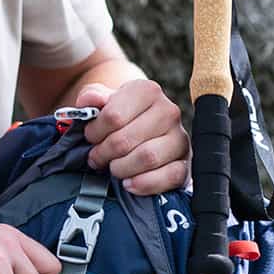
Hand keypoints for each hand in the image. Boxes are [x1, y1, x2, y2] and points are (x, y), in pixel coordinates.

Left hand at [76, 79, 189, 193]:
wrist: (144, 132)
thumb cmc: (121, 116)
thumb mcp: (104, 102)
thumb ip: (92, 97)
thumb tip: (88, 101)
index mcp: (148, 90)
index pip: (113, 116)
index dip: (95, 132)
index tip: (90, 137)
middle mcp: (168, 111)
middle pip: (126, 140)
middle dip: (104, 153)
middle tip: (96, 157)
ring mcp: (179, 137)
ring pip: (147, 158)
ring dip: (121, 168)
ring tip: (113, 167)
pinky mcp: (186, 162)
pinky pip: (169, 176)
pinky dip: (144, 183)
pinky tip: (129, 183)